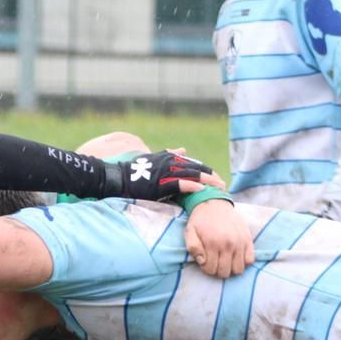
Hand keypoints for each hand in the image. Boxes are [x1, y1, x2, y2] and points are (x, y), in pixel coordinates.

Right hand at [102, 150, 222, 200]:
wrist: (118, 177)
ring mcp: (165, 172)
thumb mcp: (153, 158)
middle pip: (196, 169)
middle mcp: (170, 162)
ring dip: (206, 181)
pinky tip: (201, 189)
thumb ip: (169, 154)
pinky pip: (179, 184)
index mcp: (170, 157)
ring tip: (218, 187)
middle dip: (211, 176)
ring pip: (191, 175)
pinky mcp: (160, 183)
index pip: (193, 163)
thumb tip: (183, 150)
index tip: (216, 177)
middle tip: (223, 184)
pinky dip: (191, 186)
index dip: (206, 170)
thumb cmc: (133, 170)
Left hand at [185, 198, 254, 277]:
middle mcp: (228, 244)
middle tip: (215, 261)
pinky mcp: (248, 240)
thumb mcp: (189, 232)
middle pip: (225, 272)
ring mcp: (240, 243)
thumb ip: (193, 248)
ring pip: (238, 270)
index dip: (206, 268)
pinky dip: (243, 262)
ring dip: (230, 268)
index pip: (211, 270)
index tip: (205, 261)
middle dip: (218, 270)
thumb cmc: (200, 220)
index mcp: (212, 243)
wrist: (214, 204)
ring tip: (225, 260)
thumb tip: (202, 261)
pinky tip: (235, 256)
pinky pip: (250, 260)